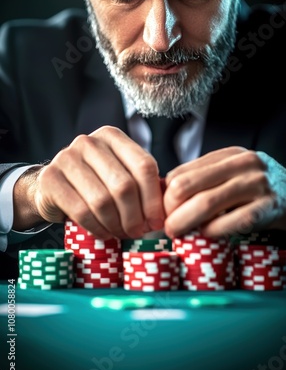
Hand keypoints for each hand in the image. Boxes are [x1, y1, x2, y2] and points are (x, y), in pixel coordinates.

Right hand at [14, 126, 164, 238]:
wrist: (53, 186)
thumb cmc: (95, 182)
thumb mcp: (119, 173)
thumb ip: (141, 184)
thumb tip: (166, 212)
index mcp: (112, 136)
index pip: (144, 166)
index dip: (154, 199)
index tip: (157, 221)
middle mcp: (89, 142)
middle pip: (124, 185)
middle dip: (135, 216)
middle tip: (138, 232)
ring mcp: (66, 158)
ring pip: (103, 201)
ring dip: (116, 225)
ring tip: (121, 233)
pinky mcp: (51, 178)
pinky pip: (82, 212)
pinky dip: (97, 228)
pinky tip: (104, 233)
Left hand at [163, 147, 285, 238]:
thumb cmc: (257, 190)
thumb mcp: (231, 175)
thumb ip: (202, 180)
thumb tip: (162, 196)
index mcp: (228, 155)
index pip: (181, 173)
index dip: (165, 196)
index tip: (162, 213)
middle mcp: (243, 164)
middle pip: (187, 186)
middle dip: (170, 210)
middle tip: (167, 227)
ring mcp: (257, 183)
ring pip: (206, 202)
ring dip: (185, 222)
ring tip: (177, 233)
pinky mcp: (269, 206)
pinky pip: (232, 221)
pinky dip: (214, 230)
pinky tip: (206, 234)